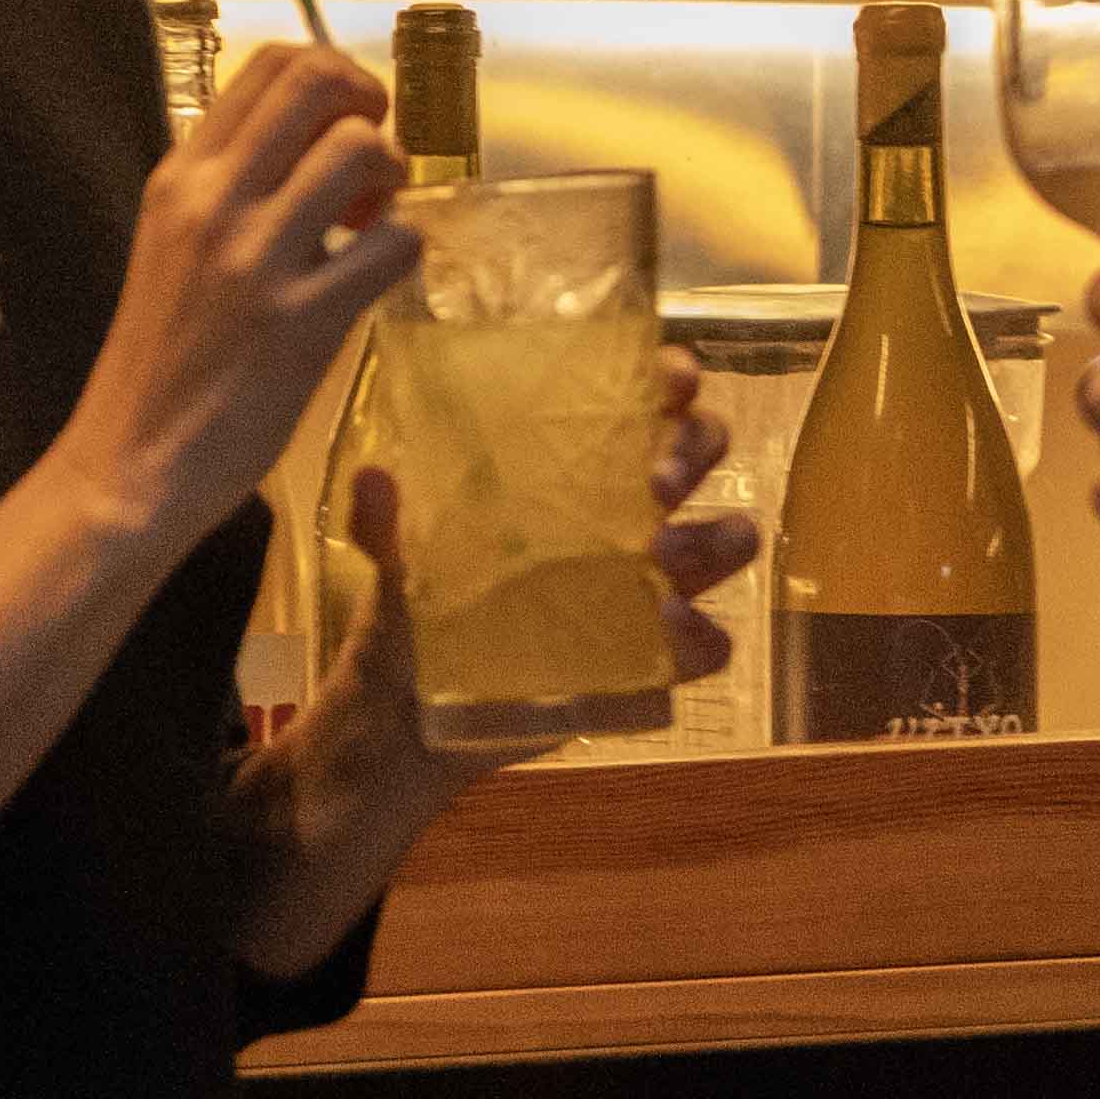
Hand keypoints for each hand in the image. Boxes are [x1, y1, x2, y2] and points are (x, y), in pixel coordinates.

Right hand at [59, 45, 415, 559]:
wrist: (130, 462)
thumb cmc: (158, 355)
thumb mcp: (170, 242)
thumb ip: (226, 186)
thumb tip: (306, 144)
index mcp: (181, 176)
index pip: (270, 62)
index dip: (332, 73)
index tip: (343, 121)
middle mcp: (215, 200)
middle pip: (319, 82)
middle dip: (368, 102)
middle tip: (369, 158)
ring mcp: (258, 259)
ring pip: (362, 152)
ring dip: (390, 178)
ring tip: (370, 223)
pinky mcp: (303, 322)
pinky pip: (394, 246)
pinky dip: (404, 250)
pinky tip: (374, 278)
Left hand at [316, 343, 757, 792]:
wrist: (415, 720)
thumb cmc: (418, 611)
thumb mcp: (395, 559)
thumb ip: (385, 521)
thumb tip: (374, 476)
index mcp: (573, 463)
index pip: (644, 396)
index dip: (672, 378)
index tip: (673, 381)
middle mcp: (623, 511)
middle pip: (703, 448)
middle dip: (694, 450)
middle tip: (653, 484)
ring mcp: (647, 585)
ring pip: (725, 538)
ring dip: (713, 537)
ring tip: (660, 554)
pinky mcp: (650, 661)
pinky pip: (707, 645)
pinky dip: (703, 635)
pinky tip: (669, 625)